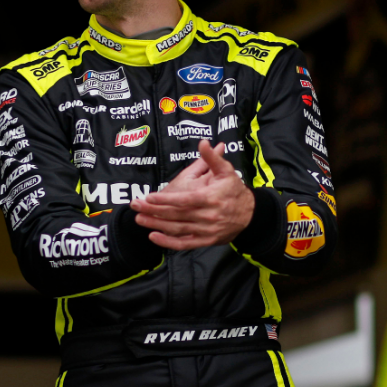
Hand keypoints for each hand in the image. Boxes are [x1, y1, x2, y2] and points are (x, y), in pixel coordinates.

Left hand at [131, 140, 254, 249]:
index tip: (149, 197)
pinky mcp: (206, 241)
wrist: (251, 214)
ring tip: (140, 219)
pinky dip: (168, 242)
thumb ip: (212, 158)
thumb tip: (204, 142)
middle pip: (177, 215)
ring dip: (157, 225)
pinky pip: (184, 244)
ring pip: (178, 229)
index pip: (185, 200)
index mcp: (211, 198)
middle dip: (154, 211)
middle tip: (136, 206)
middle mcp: (208, 216)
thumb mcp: (226, 171)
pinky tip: (154, 237)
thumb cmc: (235, 190)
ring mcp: (207, 230)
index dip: (166, 200)